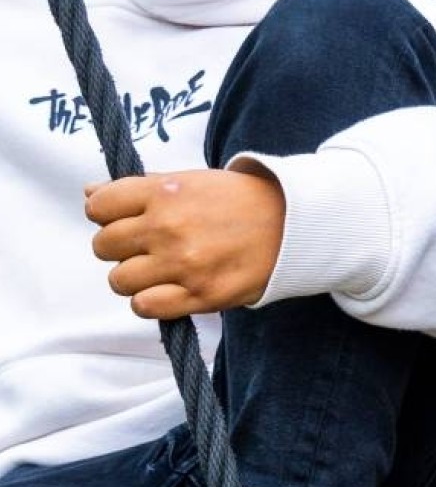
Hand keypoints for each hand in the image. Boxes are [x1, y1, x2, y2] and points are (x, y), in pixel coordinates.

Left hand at [85, 170, 284, 317]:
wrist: (295, 225)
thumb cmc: (239, 201)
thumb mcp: (190, 181)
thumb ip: (137, 188)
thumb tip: (89, 193)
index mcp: (165, 192)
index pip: (98, 207)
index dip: (106, 215)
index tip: (125, 219)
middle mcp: (170, 227)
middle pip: (103, 246)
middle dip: (120, 248)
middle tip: (148, 246)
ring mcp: (185, 263)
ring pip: (119, 280)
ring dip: (134, 277)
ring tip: (160, 269)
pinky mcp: (201, 295)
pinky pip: (145, 306)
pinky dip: (150, 301)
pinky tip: (169, 289)